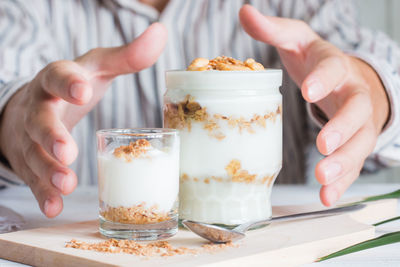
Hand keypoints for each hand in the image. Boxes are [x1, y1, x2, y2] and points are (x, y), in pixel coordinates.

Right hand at [0, 23, 166, 216]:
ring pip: (34, 154)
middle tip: (68, 151)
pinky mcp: (31, 160)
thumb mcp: (98, 67)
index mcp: (57, 80)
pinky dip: (44, 193)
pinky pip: (34, 178)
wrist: (34, 104)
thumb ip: (128, 56)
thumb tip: (161, 31)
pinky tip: (54, 206)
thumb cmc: (75, 85)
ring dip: (48, 171)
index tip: (83, 91)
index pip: (57, 76)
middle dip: (51, 135)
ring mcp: (31, 136)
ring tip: (66, 185)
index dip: (68, 83)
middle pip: (39, 120)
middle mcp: (40, 107)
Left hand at [239, 5, 388, 205]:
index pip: (334, 70)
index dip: (324, 80)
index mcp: (336, 67)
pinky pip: (352, 163)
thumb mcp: (298, 40)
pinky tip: (327, 196)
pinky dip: (342, 181)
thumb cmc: (318, 61)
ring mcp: (358, 122)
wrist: (349, 78)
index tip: (308, 91)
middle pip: (358, 111)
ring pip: (360, 142)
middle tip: (323, 146)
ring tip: (323, 179)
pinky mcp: (353, 142)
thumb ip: (274, 30)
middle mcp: (353, 94)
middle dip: (342, 129)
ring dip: (345, 162)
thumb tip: (243, 11)